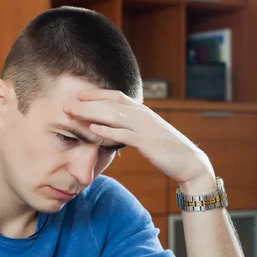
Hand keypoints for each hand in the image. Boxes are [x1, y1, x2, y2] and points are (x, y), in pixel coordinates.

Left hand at [63, 89, 215, 191]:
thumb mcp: (146, 135)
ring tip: (72, 112)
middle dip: (87, 102)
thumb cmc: (166, 151)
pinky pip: (123, 134)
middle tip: (67, 103)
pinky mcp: (147, 141)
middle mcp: (142, 115)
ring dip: (91, 112)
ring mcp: (145, 127)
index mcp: (142, 112)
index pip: (116, 97)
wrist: (188, 162)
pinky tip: (93, 128)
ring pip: (113, 115)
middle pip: (110, 104)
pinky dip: (107, 130)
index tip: (79, 94)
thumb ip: (129, 129)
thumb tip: (112, 130)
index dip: (97, 94)